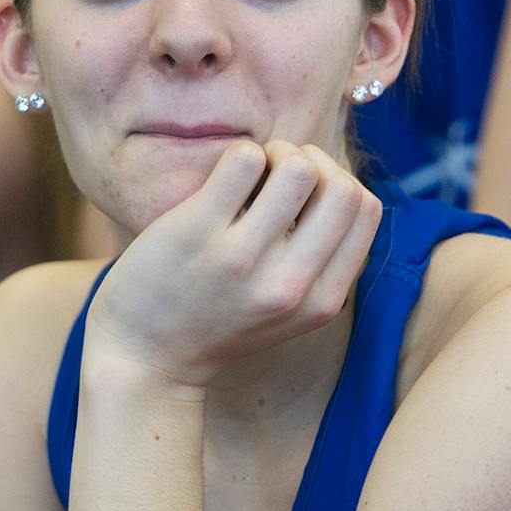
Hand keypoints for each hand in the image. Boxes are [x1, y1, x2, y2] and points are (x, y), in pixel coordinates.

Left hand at [86, 139, 382, 389]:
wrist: (144, 358)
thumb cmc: (220, 321)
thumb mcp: (290, 310)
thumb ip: (323, 264)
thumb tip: (340, 183)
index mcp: (322, 301)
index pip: (367, 210)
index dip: (340, 182)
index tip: (306, 192)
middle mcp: (290, 284)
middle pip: (344, 186)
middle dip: (314, 162)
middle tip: (278, 174)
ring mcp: (243, 258)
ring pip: (298, 167)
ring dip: (277, 152)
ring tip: (249, 172)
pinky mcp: (196, 234)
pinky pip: (244, 159)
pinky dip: (240, 153)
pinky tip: (221, 179)